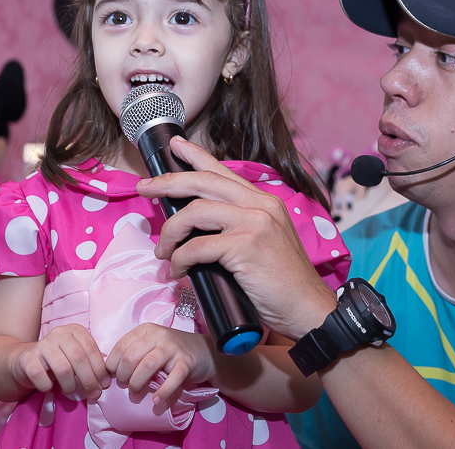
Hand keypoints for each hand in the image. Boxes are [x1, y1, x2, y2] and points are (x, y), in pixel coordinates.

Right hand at [10, 324, 109, 399]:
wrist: (25, 361)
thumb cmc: (57, 360)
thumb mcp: (76, 356)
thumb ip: (91, 361)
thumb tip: (107, 377)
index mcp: (74, 330)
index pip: (91, 349)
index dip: (100, 369)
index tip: (104, 385)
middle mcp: (59, 333)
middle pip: (79, 358)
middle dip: (89, 380)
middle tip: (93, 393)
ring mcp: (42, 344)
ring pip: (62, 368)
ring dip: (70, 385)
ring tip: (70, 390)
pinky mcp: (27, 358)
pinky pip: (41, 376)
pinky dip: (47, 386)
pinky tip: (49, 387)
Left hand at [106, 323, 215, 404]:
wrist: (205, 352)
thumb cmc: (172, 351)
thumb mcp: (151, 345)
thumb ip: (133, 351)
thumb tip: (109, 370)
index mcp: (146, 330)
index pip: (121, 345)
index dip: (113, 364)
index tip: (114, 376)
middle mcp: (159, 335)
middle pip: (132, 356)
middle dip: (123, 375)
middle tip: (126, 385)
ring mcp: (174, 348)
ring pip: (148, 364)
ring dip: (137, 382)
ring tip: (136, 392)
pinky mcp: (187, 361)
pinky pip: (172, 378)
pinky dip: (163, 391)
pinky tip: (156, 400)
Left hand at [139, 137, 337, 340]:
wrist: (309, 309)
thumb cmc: (283, 284)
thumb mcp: (263, 243)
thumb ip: (238, 228)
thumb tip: (195, 229)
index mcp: (265, 202)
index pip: (224, 171)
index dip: (196, 155)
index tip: (176, 145)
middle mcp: (261, 205)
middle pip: (204, 182)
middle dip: (168, 183)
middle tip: (145, 188)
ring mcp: (255, 223)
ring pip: (195, 211)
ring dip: (171, 232)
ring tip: (163, 251)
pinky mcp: (246, 246)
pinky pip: (197, 246)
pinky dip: (181, 259)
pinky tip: (180, 270)